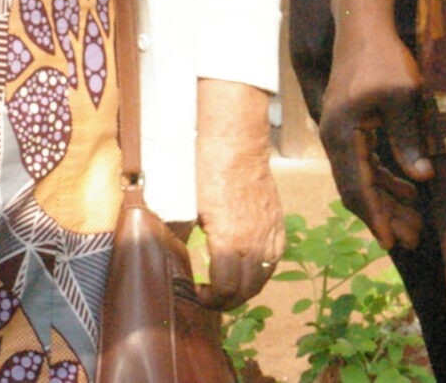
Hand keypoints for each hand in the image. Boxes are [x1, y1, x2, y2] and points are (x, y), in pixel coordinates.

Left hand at [192, 80, 282, 307]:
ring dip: (246, 289)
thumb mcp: (186, 206)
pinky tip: (249, 268)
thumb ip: (180, 233)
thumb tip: (167, 250)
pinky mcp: (278, 224)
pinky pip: (275, 259)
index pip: (225, 289)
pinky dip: (262, 271)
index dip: (210, 300)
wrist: (236, 145)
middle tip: (211, 298)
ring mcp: (270, 234)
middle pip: (246, 290)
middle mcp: (255, 243)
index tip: (197, 294)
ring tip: (229, 287)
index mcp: (230, 242)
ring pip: (263, 277)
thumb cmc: (205, 172)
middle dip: (227, 301)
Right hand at [319, 18, 431, 251]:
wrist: (362, 26)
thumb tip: (422, 179)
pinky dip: (384, 178)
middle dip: (384, 216)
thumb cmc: (383, 58)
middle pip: (357, 189)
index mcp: (342, 134)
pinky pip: (365, 162)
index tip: (392, 242)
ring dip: (386, 200)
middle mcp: (335, 138)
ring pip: (361, 178)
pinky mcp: (349, 126)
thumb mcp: (402, 98)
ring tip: (414, 221)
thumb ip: (408, 139)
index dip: (377, 216)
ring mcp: (339, 133)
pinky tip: (408, 188)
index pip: (358, 187)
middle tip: (412, 239)